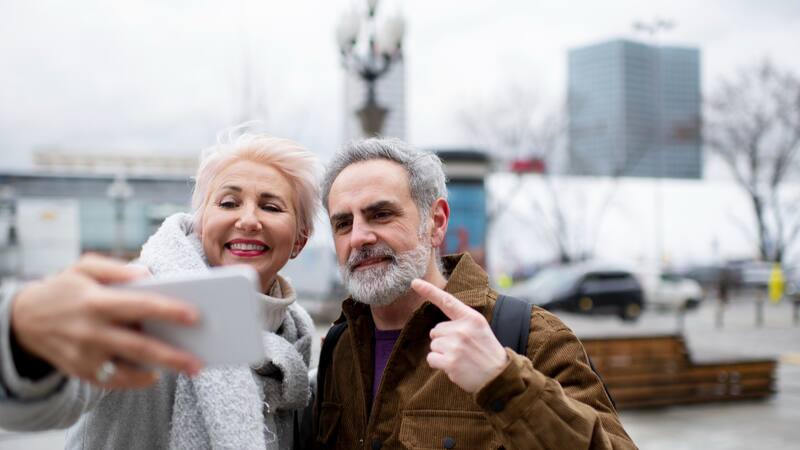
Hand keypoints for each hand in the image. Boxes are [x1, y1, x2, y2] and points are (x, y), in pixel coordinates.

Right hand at [11, 254, 202, 388]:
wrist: (24, 319)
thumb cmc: (66, 289)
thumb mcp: (84, 267)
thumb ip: (116, 268)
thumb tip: (148, 274)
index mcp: (95, 301)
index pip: (139, 306)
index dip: (168, 311)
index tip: (195, 316)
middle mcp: (90, 331)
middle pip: (139, 346)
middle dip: (172, 355)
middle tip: (200, 360)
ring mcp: (85, 356)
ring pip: (129, 369)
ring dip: (161, 370)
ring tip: (190, 367)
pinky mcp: (81, 372)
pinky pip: (116, 381)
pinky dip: (138, 379)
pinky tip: (157, 373)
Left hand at [411, 279, 508, 392]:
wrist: (499, 376)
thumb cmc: (487, 352)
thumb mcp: (479, 329)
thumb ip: (461, 322)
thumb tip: (436, 328)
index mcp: (471, 318)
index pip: (447, 301)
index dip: (429, 291)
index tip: (415, 282)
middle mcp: (463, 329)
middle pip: (436, 330)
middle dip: (444, 340)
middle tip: (462, 349)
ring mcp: (456, 345)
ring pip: (433, 345)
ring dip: (442, 353)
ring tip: (460, 359)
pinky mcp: (451, 362)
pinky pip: (431, 358)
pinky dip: (438, 364)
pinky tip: (454, 367)